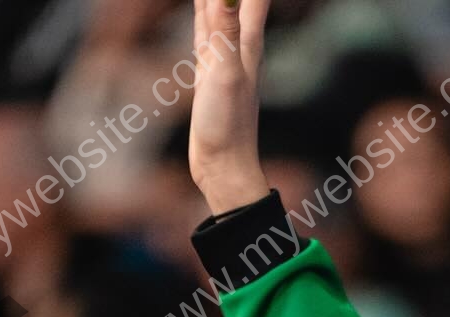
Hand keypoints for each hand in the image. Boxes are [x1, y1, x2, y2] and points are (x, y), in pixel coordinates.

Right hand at [187, 0, 270, 214]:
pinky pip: (205, 29)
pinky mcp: (208, 72)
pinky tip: (204, 8)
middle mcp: (238, 44)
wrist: (224, 169)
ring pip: (218, 8)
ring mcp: (223, 57)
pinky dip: (203, 11)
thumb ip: (223, 33)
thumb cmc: (228, 128)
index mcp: (246, 41)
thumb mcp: (223, 76)